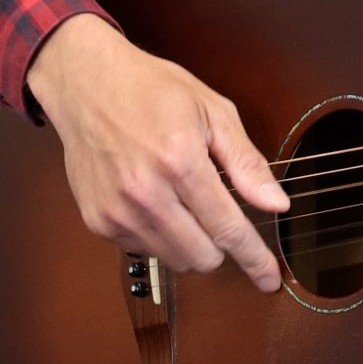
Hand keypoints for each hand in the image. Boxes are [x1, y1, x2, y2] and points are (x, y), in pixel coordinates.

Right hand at [27, 14, 288, 290]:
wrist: (86, 84)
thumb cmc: (152, 90)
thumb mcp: (213, 111)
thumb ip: (246, 163)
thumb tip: (277, 204)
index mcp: (180, 162)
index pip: (227, 228)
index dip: (254, 258)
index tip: (270, 279)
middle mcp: (146, 193)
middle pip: (203, 256)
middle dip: (220, 243)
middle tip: (217, 213)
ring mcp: (117, 211)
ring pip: (174, 259)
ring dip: (189, 241)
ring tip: (181, 199)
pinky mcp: (98, 221)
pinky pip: (143, 250)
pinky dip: (158, 234)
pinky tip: (154, 200)